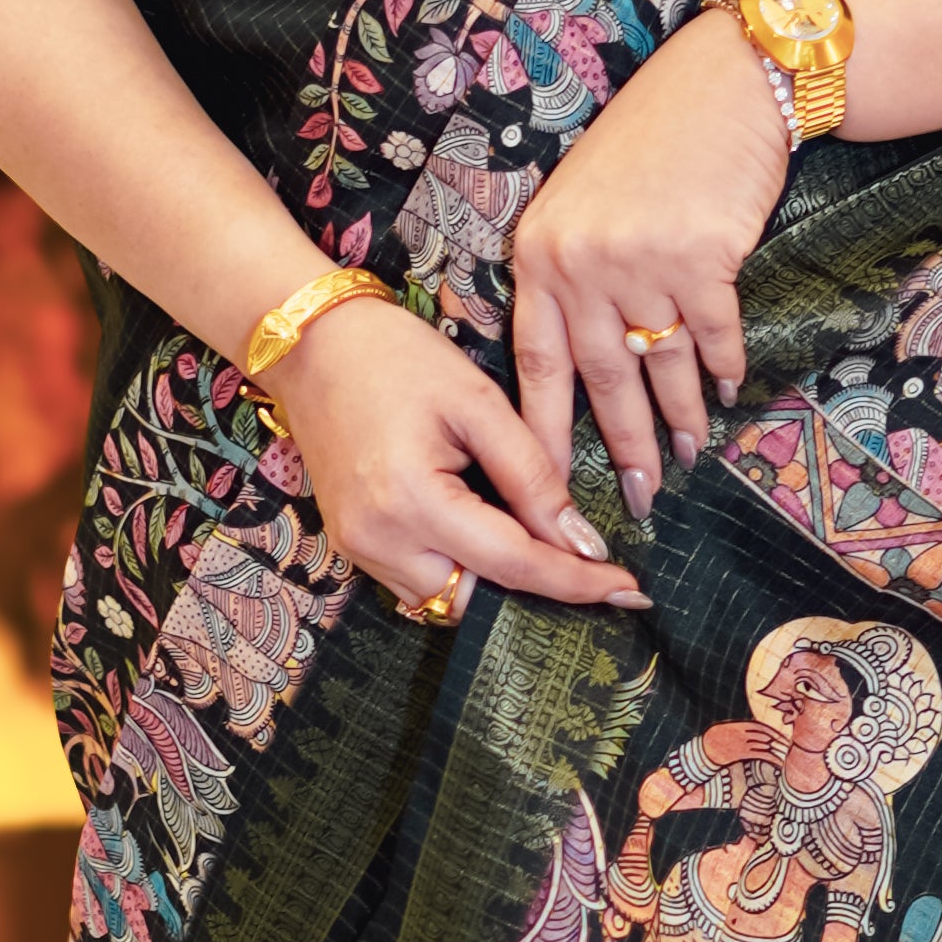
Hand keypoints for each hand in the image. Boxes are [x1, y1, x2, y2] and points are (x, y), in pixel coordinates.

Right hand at [270, 298, 642, 619]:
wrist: (311, 343)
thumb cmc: (396, 357)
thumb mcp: (478, 404)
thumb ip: (532, 476)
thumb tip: (580, 542)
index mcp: (412, 499)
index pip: (513, 563)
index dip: (576, 581)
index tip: (629, 591)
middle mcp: (377, 539)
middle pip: (478, 596)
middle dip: (532, 584)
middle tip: (586, 561)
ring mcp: (357, 547)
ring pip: (446, 598)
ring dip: (492, 578)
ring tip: (532, 536)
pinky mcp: (350, 543)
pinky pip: (417, 580)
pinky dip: (458, 565)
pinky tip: (483, 528)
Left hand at [510, 6, 789, 519]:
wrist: (718, 87)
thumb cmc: (648, 145)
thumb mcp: (580, 204)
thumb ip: (569, 275)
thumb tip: (578, 360)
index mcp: (539, 255)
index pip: (533, 363)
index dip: (542, 433)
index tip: (548, 488)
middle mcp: (581, 264)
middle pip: (601, 380)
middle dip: (625, 448)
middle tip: (640, 500)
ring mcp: (640, 262)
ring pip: (660, 365)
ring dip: (681, 417)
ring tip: (692, 454)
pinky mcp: (701, 257)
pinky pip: (712, 334)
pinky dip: (723, 367)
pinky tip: (729, 391)